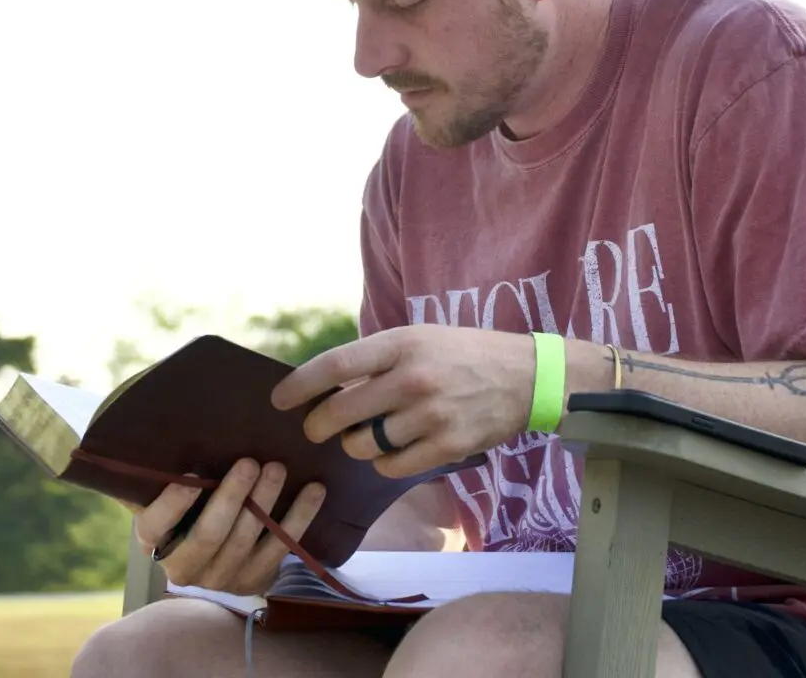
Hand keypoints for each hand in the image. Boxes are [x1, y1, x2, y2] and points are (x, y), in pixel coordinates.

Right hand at [129, 458, 326, 594]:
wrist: (216, 551)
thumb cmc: (188, 505)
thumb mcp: (166, 491)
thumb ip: (161, 471)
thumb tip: (151, 430)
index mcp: (156, 540)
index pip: (155, 526)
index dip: (172, 504)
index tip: (190, 476)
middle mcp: (185, 567)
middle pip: (208, 534)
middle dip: (231, 498)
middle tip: (249, 463)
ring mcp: (223, 578)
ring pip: (246, 541)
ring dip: (265, 503)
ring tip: (278, 468)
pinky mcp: (256, 579)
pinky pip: (280, 548)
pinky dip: (299, 517)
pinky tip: (314, 490)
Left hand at [269, 325, 534, 479]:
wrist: (527, 376)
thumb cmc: (462, 354)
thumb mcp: (419, 339)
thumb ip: (376, 360)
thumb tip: (325, 388)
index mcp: (401, 344)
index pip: (334, 365)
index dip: (299, 386)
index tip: (278, 400)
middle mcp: (413, 378)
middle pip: (340, 412)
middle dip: (319, 425)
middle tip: (317, 428)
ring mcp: (431, 415)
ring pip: (364, 445)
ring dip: (356, 445)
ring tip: (368, 435)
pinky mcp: (448, 445)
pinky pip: (392, 467)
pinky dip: (385, 463)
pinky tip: (395, 449)